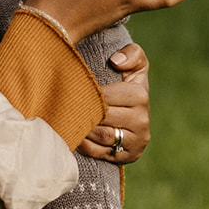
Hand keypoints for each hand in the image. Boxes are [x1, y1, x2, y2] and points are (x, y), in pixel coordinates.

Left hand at [80, 42, 149, 162]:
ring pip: (102, 136)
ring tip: (70, 120)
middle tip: (66, 107)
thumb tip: (116, 61)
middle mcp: (142, 120)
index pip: (105, 97)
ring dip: (83, 129)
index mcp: (141, 95)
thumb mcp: (134, 63)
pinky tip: (76, 135)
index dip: (87, 94)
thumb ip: (131, 53)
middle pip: (103, 117)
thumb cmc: (127, 82)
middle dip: (83, 112)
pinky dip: (86, 146)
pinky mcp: (130, 156)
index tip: (73, 91)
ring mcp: (137, 140)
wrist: (132, 110)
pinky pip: (102, 153)